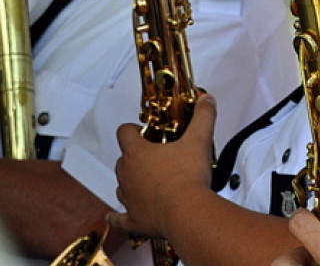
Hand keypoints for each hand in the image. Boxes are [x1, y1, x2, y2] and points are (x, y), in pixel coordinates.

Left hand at [108, 93, 217, 237]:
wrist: (187, 213)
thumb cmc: (188, 178)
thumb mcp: (199, 139)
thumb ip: (203, 116)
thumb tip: (206, 101)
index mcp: (137, 153)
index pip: (124, 132)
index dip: (133, 129)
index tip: (144, 131)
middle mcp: (127, 175)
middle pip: (123, 159)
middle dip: (136, 156)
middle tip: (156, 155)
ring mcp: (128, 198)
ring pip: (122, 185)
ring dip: (131, 182)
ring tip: (149, 181)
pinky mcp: (134, 219)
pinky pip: (119, 218)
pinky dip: (116, 217)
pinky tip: (113, 217)